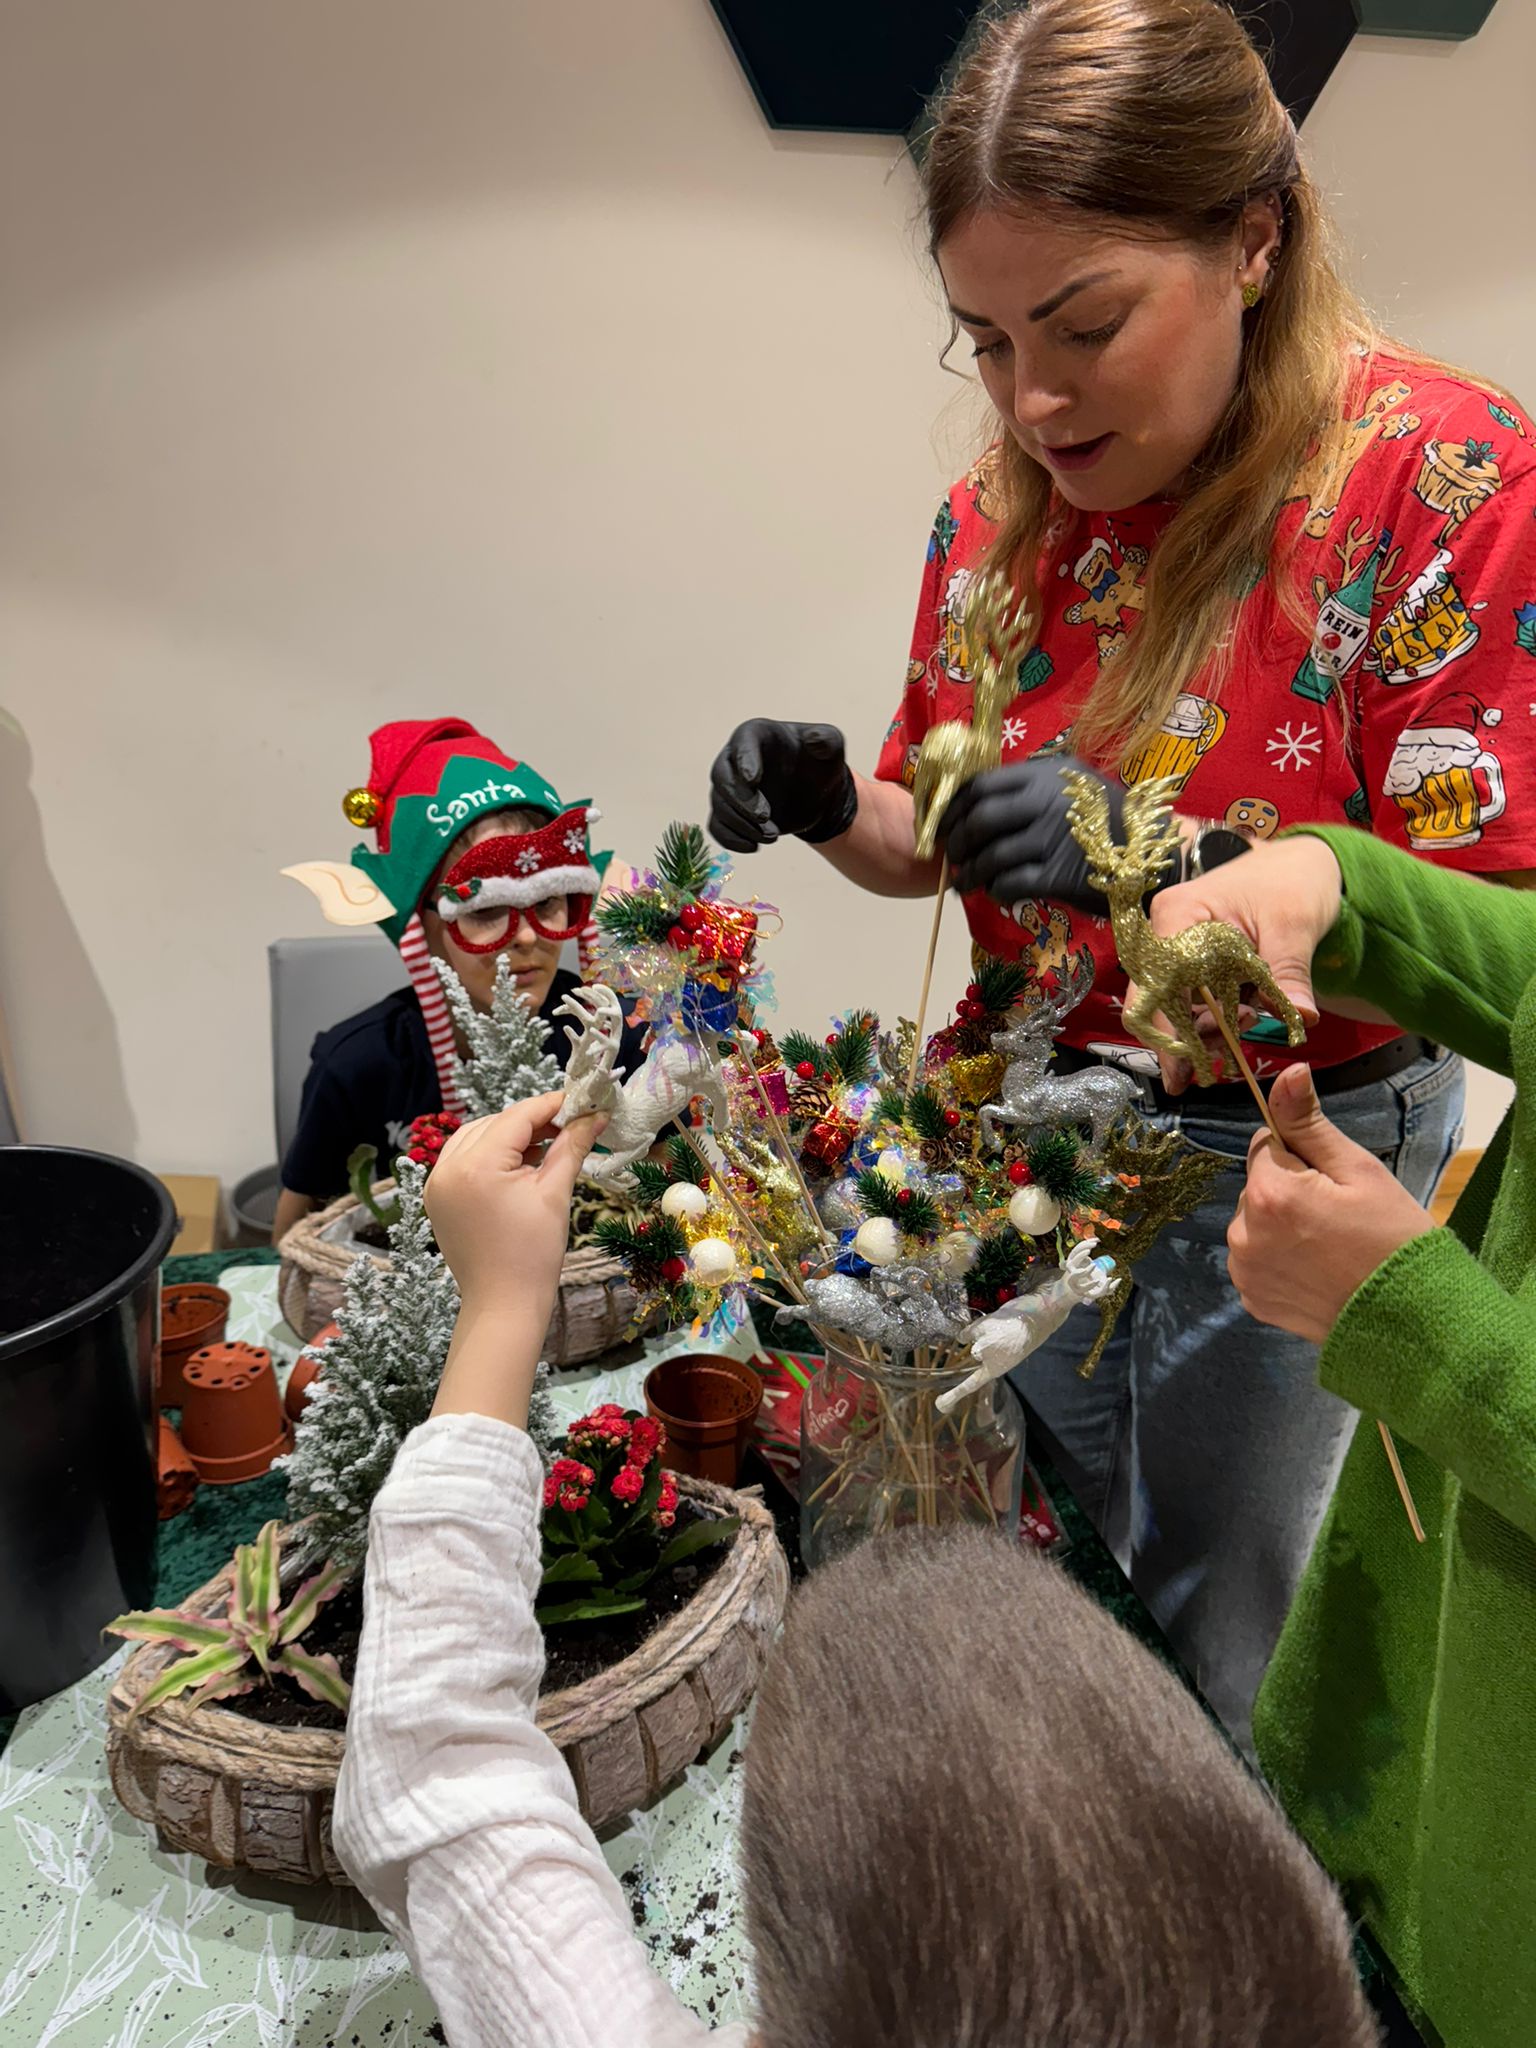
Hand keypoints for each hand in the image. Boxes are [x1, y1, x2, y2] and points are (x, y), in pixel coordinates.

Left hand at [426, 1095, 606, 1427]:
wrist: (503, 1305)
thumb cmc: (534, 1254)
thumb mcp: (555, 1193)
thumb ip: (571, 1146)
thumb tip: (596, 1114)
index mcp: (476, 1165)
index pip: (517, 1117)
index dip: (553, 1105)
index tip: (583, 1102)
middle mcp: (447, 1168)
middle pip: (495, 1123)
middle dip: (533, 1120)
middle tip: (571, 1125)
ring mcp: (437, 1183)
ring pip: (476, 1137)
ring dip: (510, 1135)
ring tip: (547, 1145)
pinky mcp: (438, 1198)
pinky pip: (463, 1159)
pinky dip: (490, 1154)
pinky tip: (519, 1164)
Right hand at [708, 720, 857, 850]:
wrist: (814, 791)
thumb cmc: (819, 761)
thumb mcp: (830, 745)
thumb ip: (826, 740)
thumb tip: (815, 740)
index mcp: (755, 735)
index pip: (742, 744)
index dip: (745, 761)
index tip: (753, 780)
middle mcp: (734, 759)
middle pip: (722, 778)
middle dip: (742, 801)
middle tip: (765, 817)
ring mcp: (728, 787)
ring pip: (720, 806)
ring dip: (743, 825)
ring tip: (773, 835)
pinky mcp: (729, 811)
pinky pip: (717, 827)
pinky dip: (731, 840)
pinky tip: (754, 847)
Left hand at [939, 754, 1122, 912]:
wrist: (1154, 855)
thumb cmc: (1108, 821)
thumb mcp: (1073, 786)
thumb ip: (1031, 787)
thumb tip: (974, 802)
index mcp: (1045, 775)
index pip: (980, 786)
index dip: (953, 808)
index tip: (943, 826)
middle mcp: (1048, 802)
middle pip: (980, 820)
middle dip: (956, 842)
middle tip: (951, 857)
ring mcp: (1054, 838)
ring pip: (991, 856)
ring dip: (970, 874)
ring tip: (963, 883)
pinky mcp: (1060, 875)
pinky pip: (1010, 884)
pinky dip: (995, 891)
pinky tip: (996, 893)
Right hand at [1140, 835, 1341, 1090]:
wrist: (1302, 862)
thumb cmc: (1293, 880)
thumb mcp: (1295, 925)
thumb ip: (1289, 974)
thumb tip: (1302, 1018)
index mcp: (1178, 916)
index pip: (1157, 982)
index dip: (1167, 1029)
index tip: (1190, 1066)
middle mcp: (1166, 932)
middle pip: (1154, 1000)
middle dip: (1185, 1037)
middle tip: (1222, 1062)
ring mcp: (1178, 947)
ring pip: (1173, 1005)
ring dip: (1204, 1029)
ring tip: (1248, 1026)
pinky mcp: (1195, 961)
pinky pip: (1192, 999)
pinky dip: (1214, 1019)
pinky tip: (1243, 1022)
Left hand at [1227, 1065, 1434, 1344]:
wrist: (1408, 1320)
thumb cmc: (1391, 1238)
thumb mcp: (1358, 1170)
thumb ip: (1310, 1122)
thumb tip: (1288, 1072)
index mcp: (1269, 1192)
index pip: (1266, 1145)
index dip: (1301, 1157)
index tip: (1332, 1182)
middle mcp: (1244, 1232)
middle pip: (1258, 1187)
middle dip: (1289, 1192)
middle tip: (1337, 1218)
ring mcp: (1245, 1270)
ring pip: (1254, 1223)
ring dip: (1280, 1226)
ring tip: (1329, 1247)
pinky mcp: (1251, 1299)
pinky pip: (1256, 1260)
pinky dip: (1278, 1260)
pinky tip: (1315, 1271)